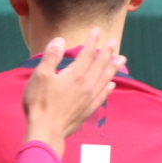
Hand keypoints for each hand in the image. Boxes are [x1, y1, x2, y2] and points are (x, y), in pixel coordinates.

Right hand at [22, 29, 125, 157]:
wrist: (46, 132)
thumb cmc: (40, 104)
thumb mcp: (40, 76)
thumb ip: (51, 57)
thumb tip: (59, 40)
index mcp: (75, 75)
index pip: (87, 54)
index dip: (92, 41)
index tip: (97, 30)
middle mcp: (86, 86)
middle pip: (100, 65)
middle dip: (107, 52)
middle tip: (113, 41)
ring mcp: (89, 99)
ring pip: (105, 79)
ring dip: (113, 68)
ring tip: (121, 59)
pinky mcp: (87, 111)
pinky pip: (102, 96)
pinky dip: (108, 89)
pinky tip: (112, 85)